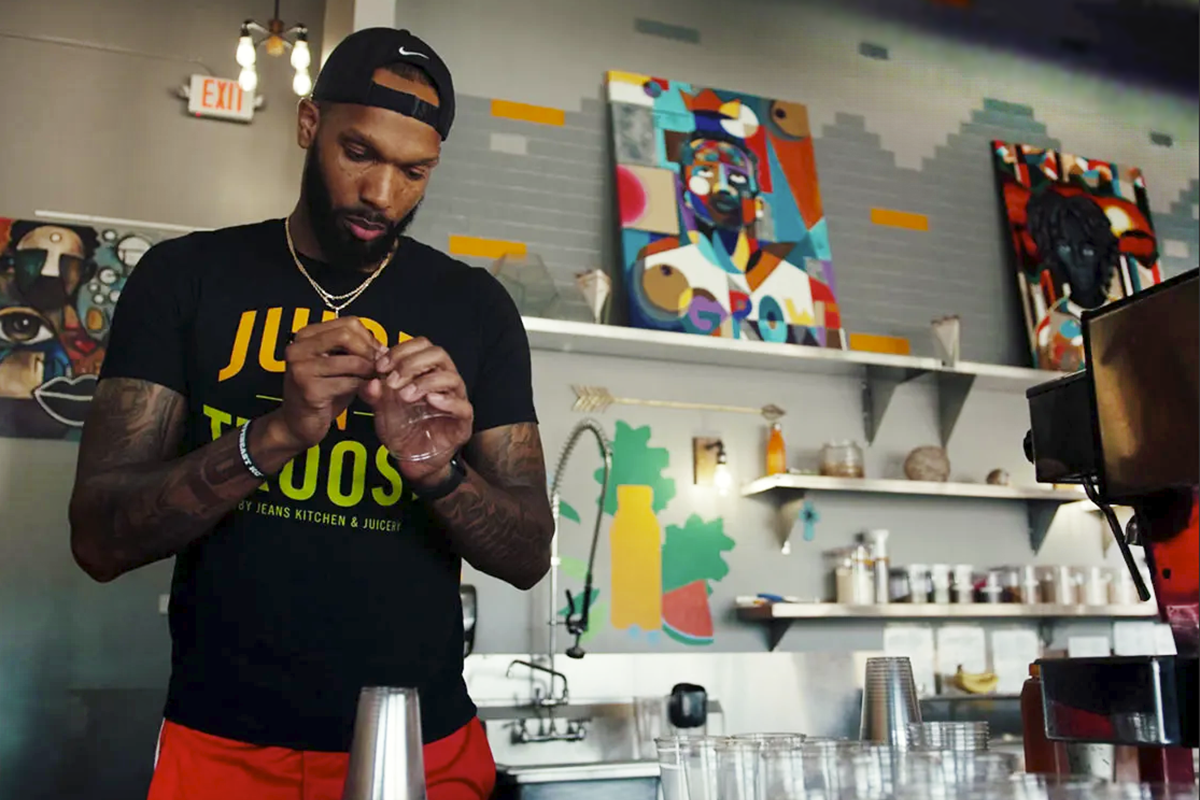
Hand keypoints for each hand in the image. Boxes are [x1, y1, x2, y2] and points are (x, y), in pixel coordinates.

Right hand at [278, 317, 383, 449]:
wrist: (298, 423)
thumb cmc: (321, 393)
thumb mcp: (337, 365)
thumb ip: (355, 351)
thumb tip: (383, 347)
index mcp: (305, 336)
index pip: (347, 323)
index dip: (369, 338)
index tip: (379, 353)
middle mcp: (298, 348)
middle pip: (347, 336)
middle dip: (369, 352)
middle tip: (380, 366)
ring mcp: (301, 368)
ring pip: (351, 361)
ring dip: (369, 371)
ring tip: (375, 379)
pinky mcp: (310, 390)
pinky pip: (349, 383)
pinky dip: (363, 387)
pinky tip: (367, 391)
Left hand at [360, 337, 473, 485]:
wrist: (412, 461)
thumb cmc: (403, 430)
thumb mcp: (381, 410)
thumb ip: (374, 394)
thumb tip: (370, 380)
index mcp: (426, 371)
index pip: (421, 345)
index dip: (401, 350)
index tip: (380, 365)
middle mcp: (444, 381)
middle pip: (438, 355)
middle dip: (412, 363)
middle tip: (393, 380)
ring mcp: (456, 400)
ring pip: (450, 377)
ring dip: (425, 382)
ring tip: (405, 396)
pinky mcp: (463, 422)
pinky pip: (462, 406)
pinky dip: (446, 401)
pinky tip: (430, 402)